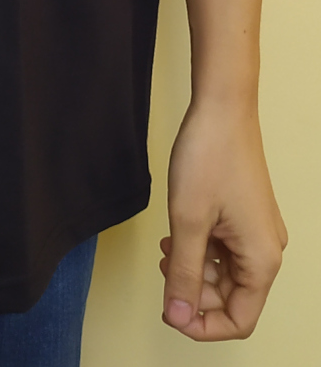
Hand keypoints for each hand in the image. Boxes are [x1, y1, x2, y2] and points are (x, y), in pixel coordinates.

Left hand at [160, 102, 286, 340]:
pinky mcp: (245, 216)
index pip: (239, 320)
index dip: (202, 325)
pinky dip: (199, 249)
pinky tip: (176, 234)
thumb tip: (178, 315)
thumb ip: (183, 273)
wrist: (222, 107)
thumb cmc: (209, 158)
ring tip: (166, 248)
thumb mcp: (188, 220)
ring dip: (193, 269)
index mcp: (262, 260)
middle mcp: (266, 250)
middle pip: (231, 298)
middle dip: (194, 291)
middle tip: (164, 267)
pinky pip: (224, 250)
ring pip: (224, 274)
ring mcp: (256, 232)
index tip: (170, 310)